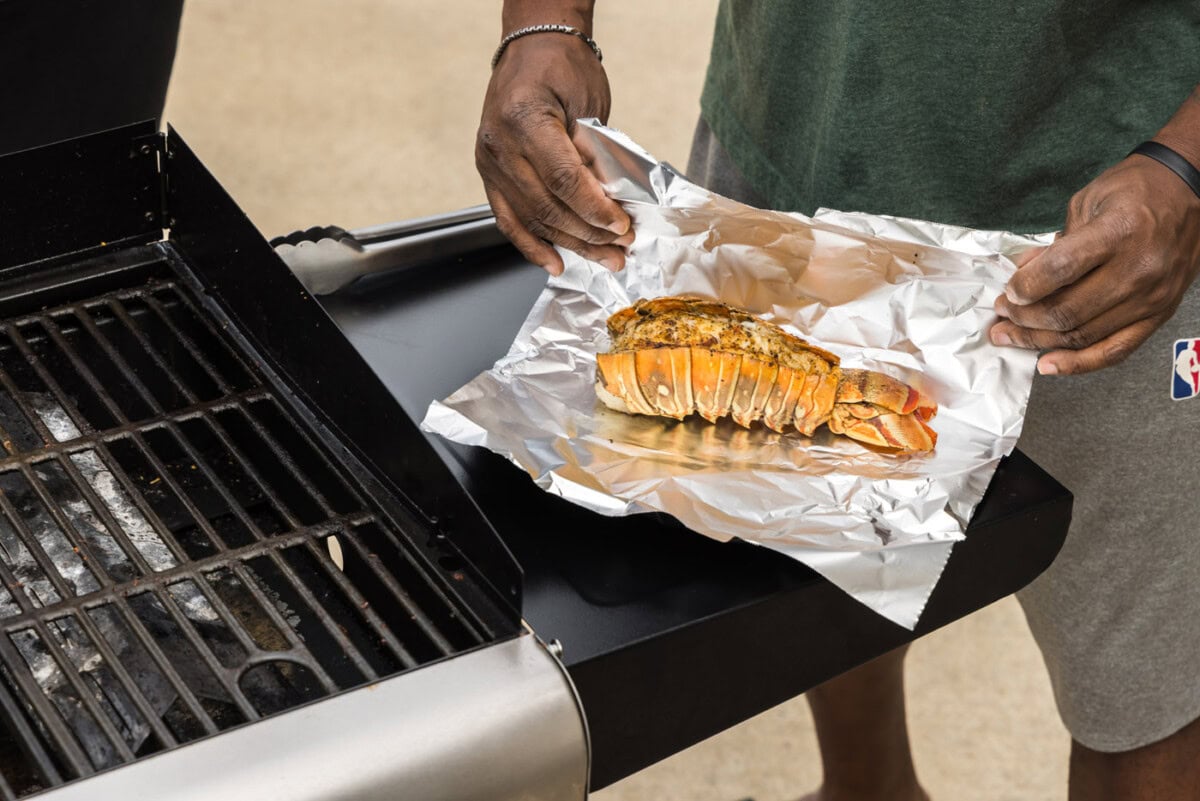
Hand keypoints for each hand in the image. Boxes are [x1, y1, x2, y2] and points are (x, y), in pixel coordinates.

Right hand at [476, 34, 632, 275]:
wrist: (531, 50)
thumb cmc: (562, 68)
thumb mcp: (589, 103)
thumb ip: (594, 153)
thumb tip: (609, 202)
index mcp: (525, 118)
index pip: (564, 179)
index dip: (595, 209)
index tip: (622, 225)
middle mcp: (499, 144)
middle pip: (548, 207)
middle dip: (589, 234)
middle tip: (621, 247)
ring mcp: (489, 163)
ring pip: (532, 220)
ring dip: (570, 245)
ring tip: (603, 258)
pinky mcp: (488, 175)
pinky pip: (509, 220)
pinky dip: (532, 246)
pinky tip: (554, 263)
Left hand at [990, 153, 1199, 374]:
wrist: (1191, 192)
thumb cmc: (1137, 191)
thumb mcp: (1088, 201)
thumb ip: (1054, 243)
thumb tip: (1023, 274)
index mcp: (1119, 232)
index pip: (1059, 270)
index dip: (1024, 286)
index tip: (1008, 290)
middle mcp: (1139, 269)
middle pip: (1067, 311)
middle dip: (1023, 318)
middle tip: (1002, 313)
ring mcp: (1151, 297)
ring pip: (1083, 335)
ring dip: (1038, 340)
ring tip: (1010, 335)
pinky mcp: (1158, 315)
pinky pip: (1115, 351)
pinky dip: (1078, 363)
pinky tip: (1048, 363)